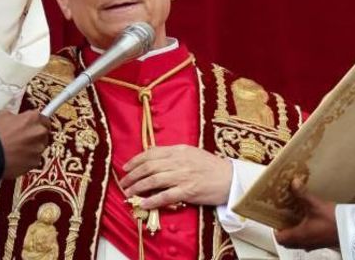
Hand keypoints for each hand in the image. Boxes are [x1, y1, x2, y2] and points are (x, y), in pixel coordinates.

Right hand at [0, 110, 50, 178]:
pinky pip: (34, 160)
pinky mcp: (34, 162)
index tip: (35, 127)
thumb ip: (15, 116)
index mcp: (32, 118)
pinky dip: (27, 160)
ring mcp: (38, 148)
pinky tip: (16, 159)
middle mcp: (39, 132)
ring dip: (31, 149)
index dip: (38, 124)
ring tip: (16, 150)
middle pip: (43, 134)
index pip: (44, 119)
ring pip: (39, 148)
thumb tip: (16, 118)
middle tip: (23, 139)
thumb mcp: (1, 116)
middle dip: (35, 136)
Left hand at [118, 144, 232, 208]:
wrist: (230, 179)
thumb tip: (152, 154)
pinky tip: (144, 203)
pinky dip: (152, 200)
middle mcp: (179, 161)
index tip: (126, 167)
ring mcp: (183, 176)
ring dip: (138, 187)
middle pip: (149, 167)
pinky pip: (165, 196)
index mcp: (179, 150)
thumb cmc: (211, 166)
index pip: (151, 153)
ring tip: (129, 193)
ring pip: (154, 181)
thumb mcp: (191, 152)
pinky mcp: (188, 191)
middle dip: (133, 175)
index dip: (135, 160)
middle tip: (123, 182)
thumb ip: (173, 153)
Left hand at [273, 178, 339, 249]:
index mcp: (299, 235)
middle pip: (288, 242)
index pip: (280, 238)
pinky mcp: (322, 243)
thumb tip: (293, 183)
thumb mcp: (315, 204)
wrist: (351, 229)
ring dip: (294, 233)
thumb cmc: (333, 220)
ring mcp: (314, 244)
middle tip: (283, 218)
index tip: (275, 219)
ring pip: (298, 242)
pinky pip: (308, 241)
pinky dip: (305, 234)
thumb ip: (302, 194)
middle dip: (284, 231)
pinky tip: (310, 222)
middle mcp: (305, 242)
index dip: (275, 229)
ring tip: (295, 219)